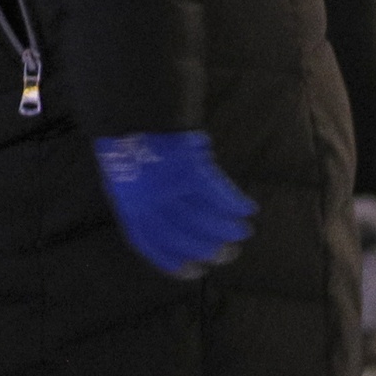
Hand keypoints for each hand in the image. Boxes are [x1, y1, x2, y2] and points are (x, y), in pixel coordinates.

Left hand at [93, 132, 253, 279]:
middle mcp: (147, 199)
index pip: (150, 243)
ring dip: (227, 227)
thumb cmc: (134, 141)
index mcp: (128, 204)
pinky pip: (217, 192)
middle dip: (209, 247)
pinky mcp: (189, 166)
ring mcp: (168, 184)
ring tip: (244, 230)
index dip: (173, 262)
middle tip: (231, 253)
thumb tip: (172, 233)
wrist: (136, 104)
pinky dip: (235, 202)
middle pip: (182, 234)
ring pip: (203, 216)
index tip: (198, 272)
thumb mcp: (127, 176)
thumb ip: (144, 204)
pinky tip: (248, 207)